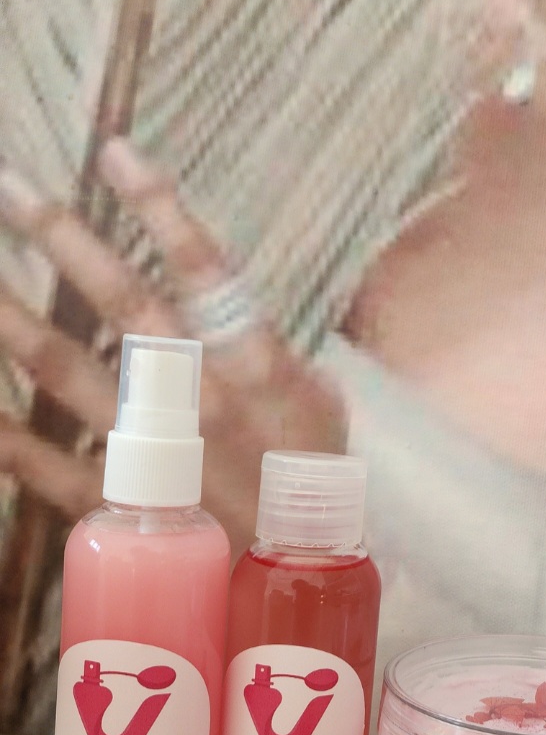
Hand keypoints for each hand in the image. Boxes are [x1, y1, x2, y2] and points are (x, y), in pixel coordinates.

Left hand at [0, 139, 347, 553]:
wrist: (301, 581)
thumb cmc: (317, 487)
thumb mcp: (323, 406)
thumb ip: (276, 351)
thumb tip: (236, 306)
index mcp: (259, 368)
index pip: (209, 270)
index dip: (162, 208)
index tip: (114, 152)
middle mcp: (200, 400)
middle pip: (121, 304)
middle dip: (62, 239)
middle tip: (11, 189)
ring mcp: (155, 452)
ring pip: (67, 370)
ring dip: (11, 316)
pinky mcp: (120, 504)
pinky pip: (46, 463)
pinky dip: (0, 434)